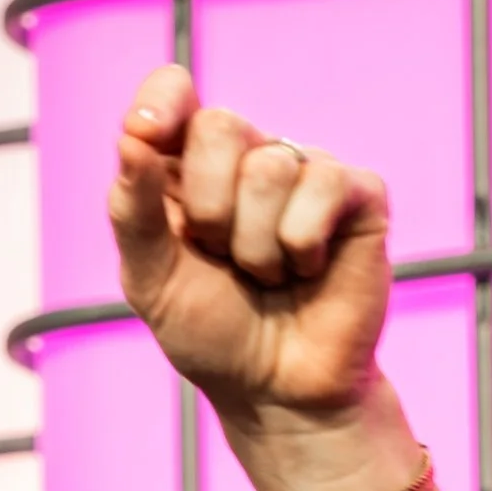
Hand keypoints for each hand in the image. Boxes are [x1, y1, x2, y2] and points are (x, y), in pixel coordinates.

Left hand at [108, 64, 391, 437]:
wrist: (275, 391)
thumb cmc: (212, 335)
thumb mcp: (152, 280)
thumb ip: (133, 212)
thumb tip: (133, 138)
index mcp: (187, 171)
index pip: (172, 98)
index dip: (161, 103)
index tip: (146, 133)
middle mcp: (247, 158)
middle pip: (218, 127)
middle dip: (208, 210)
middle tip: (222, 257)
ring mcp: (306, 170)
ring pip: (269, 167)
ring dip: (256, 246)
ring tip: (267, 276)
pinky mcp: (358, 192)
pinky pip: (323, 186)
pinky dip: (301, 245)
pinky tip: (308, 270)